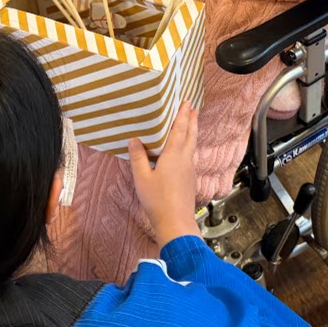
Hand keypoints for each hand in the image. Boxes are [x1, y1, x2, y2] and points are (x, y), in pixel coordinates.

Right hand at [129, 101, 200, 248]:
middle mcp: (184, 159)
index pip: (179, 130)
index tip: (186, 103)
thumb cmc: (157, 201)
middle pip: (190, 135)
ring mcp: (189, 170)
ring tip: (192, 123)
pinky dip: (190, 145)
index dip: (182, 116)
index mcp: (173, 156)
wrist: (176, 223)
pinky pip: (191, 155)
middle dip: (191, 120)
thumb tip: (134, 139)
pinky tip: (186, 149)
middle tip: (193, 107)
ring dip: (193, 131)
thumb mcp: (142, 178)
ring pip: (192, 145)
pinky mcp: (190, 179)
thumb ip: (138, 157)